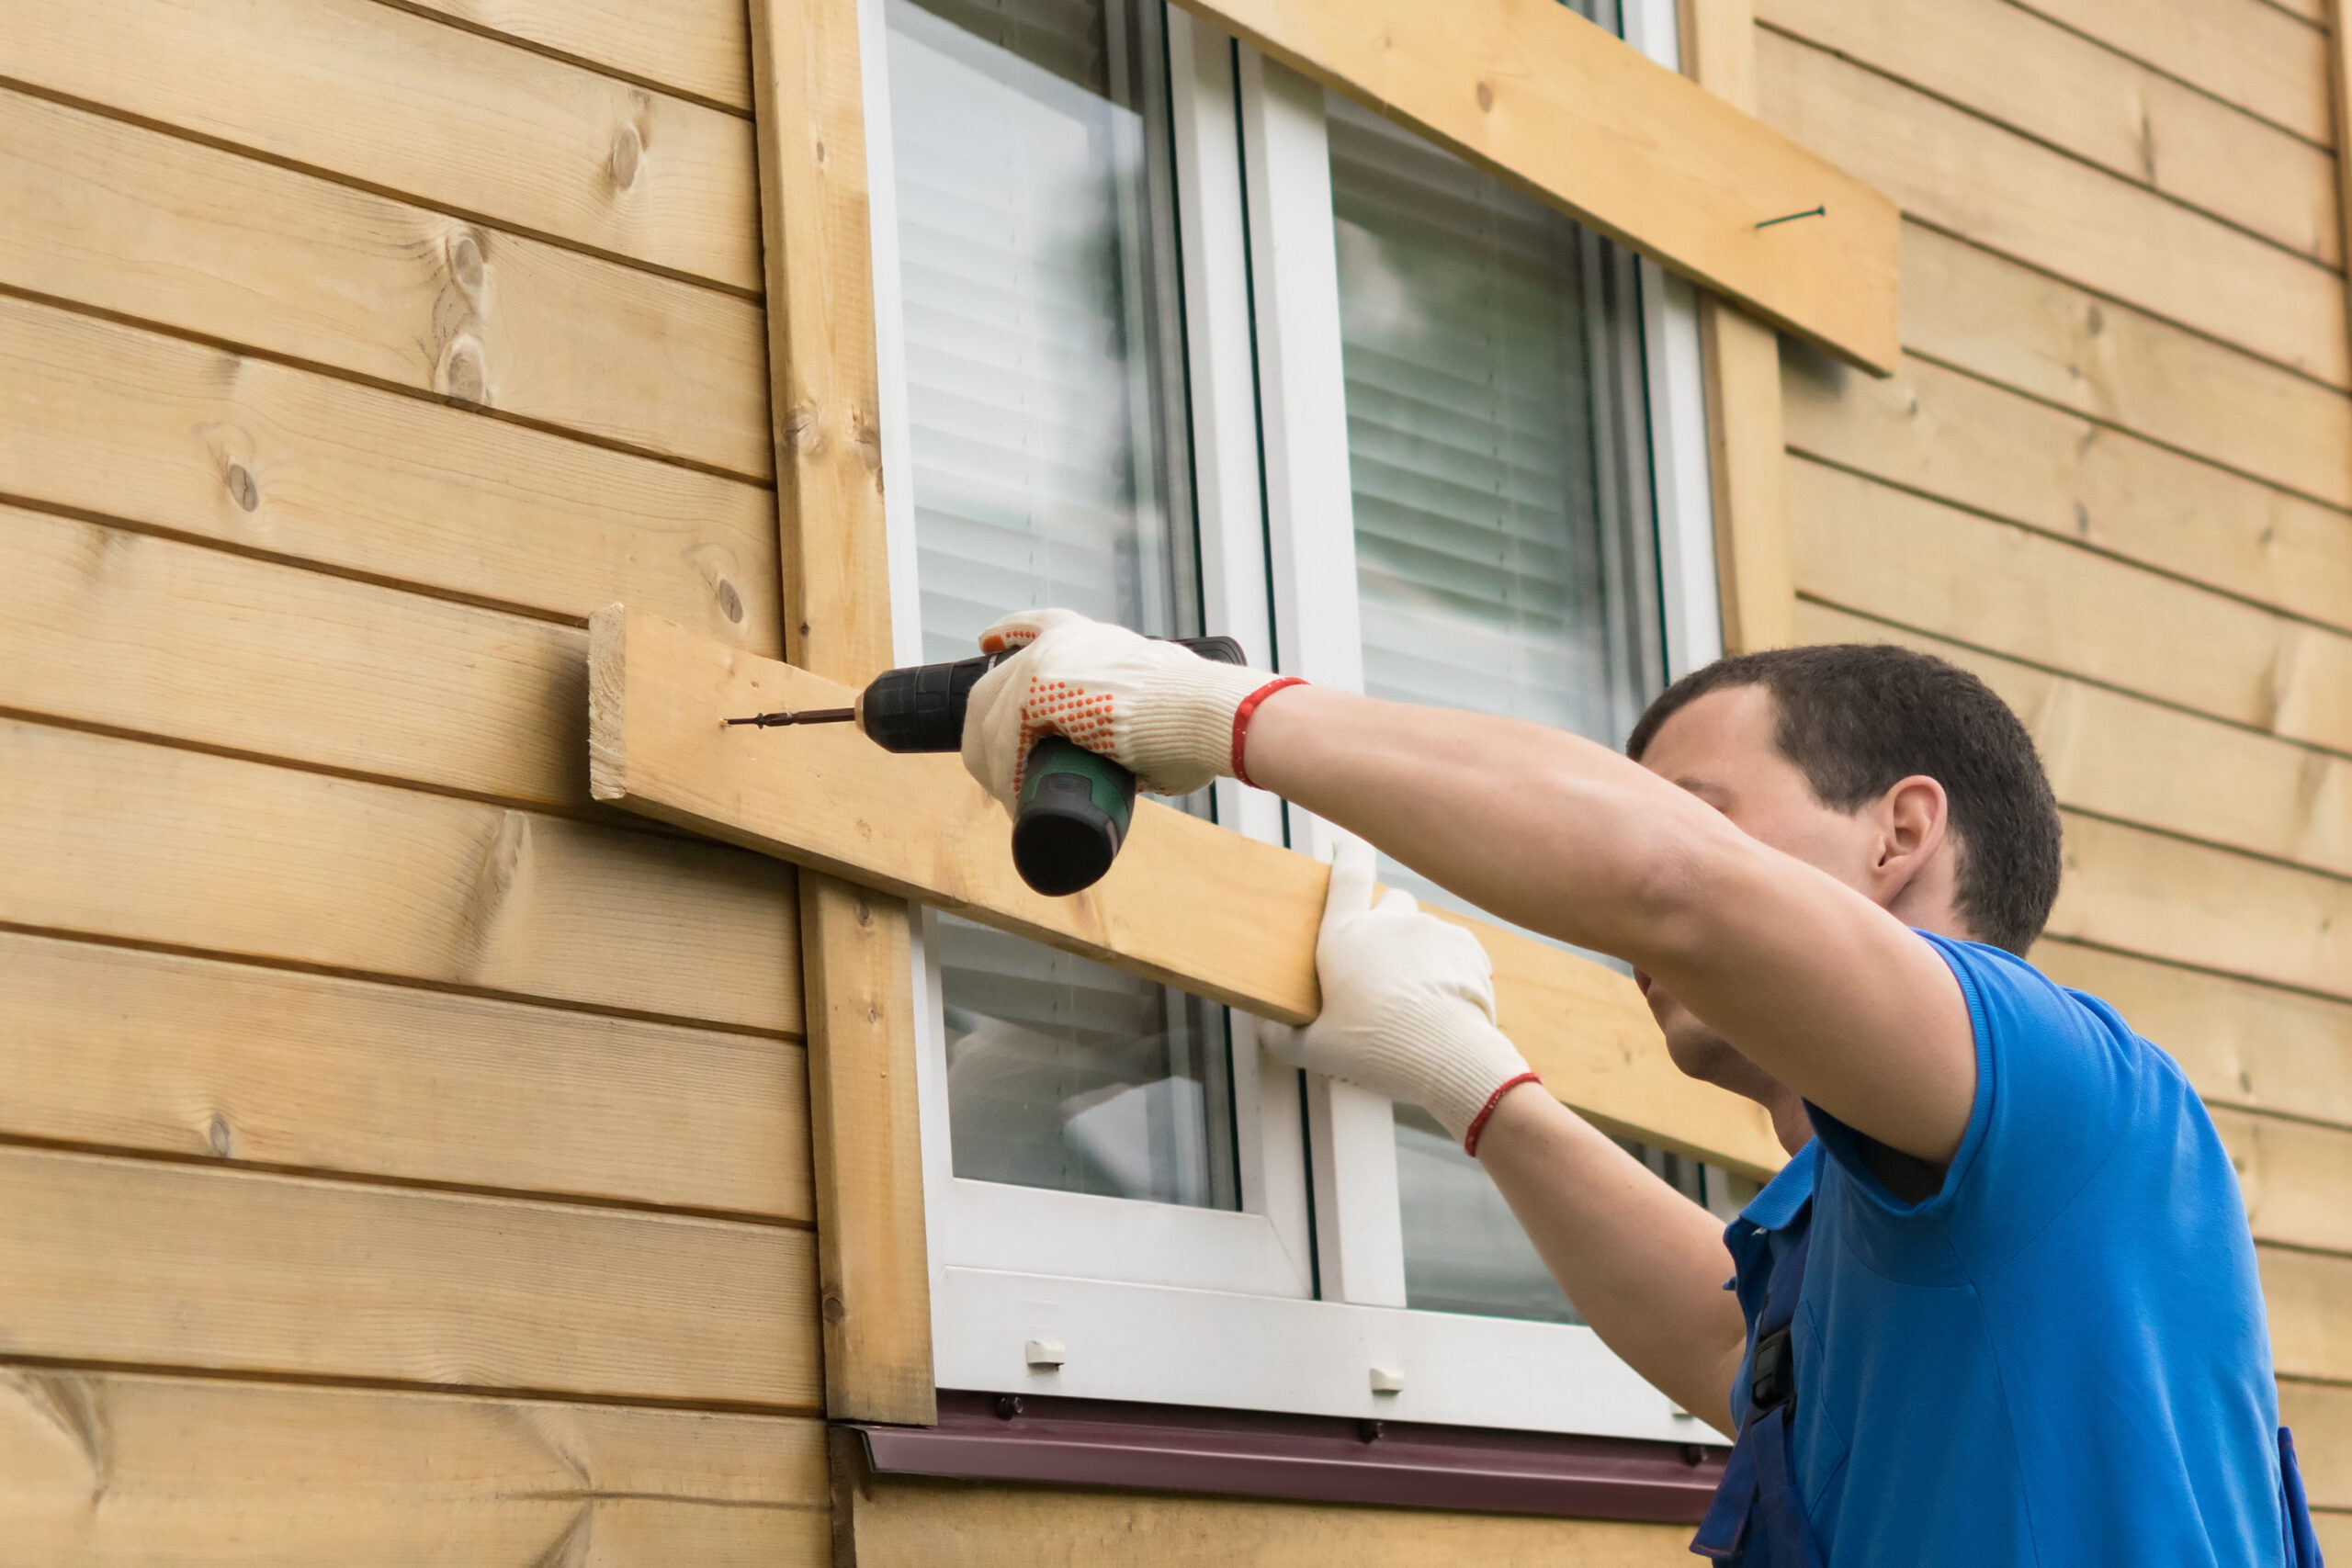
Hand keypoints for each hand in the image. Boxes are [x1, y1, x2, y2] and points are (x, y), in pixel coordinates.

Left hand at [960, 608, 1293, 810]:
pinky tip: (1015, 802)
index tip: (987, 641)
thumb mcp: (1156, 705)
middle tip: (1003, 778)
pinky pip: (1003, 741)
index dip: (1009, 633)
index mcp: (1090, 638)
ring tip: (1017, 805)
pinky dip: (1006, 777)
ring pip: (991, 720)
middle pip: (997, 685)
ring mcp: (1045, 661)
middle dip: (990, 734)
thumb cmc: (1201, 717)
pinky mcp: (1037, 690)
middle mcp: (1061, 641)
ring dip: (998, 769)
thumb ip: (1136, 717)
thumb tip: (1135, 752)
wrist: (1209, 711)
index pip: (1037, 625)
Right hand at [1260, 839, 1537, 1151]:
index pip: (1347, 876)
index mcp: (1345, 936)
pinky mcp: (1468, 947)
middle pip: (1389, 902)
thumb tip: (1266, 1029)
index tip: (1352, 841)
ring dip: (1420, 951)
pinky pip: (1456, 948)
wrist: (1447, 1057)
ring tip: (1417, 1000)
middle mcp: (1389, 921)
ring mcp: (1432, 929)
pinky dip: (1451, 968)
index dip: (1349, 854)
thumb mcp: (1315, 1051)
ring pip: (1423, 928)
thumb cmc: (1375, 1051)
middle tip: (1382, 966)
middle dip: (1386, 924)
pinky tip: (1446, 1003)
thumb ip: (1283, 1036)